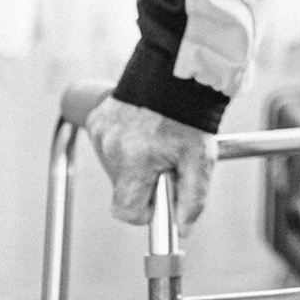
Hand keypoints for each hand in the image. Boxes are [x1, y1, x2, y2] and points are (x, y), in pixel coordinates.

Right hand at [87, 96, 217, 233]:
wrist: (179, 73)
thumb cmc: (191, 116)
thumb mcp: (201, 159)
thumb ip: (194, 198)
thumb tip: (182, 227)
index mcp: (133, 162)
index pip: (126, 210)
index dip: (146, 210)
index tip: (162, 194)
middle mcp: (111, 147)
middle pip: (122, 187)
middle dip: (143, 181)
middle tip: (166, 159)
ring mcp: (101, 131)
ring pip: (115, 165)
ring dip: (134, 161)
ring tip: (157, 139)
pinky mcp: (97, 118)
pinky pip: (108, 143)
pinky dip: (124, 142)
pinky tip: (143, 127)